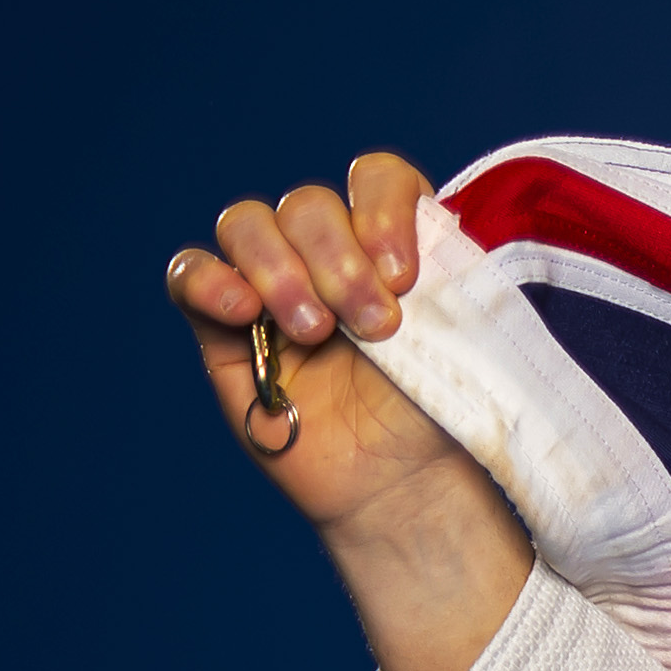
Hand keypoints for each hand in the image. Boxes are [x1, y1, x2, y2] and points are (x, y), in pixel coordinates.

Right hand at [168, 152, 535, 670]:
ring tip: (318, 333)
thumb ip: (463, 282)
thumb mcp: (472, 346)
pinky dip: (210, 279)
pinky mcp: (225, 329)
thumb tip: (479, 233)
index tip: (408, 272)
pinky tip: (244, 310)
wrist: (410, 492)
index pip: (375, 178)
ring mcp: (272, 286)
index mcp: (389, 244)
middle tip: (377, 325)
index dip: (383, 207)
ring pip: (247, 225)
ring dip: (280, 268)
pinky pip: (191, 274)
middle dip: (337, 256)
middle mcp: (326, 254)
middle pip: (306, 203)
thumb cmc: (450, 416)